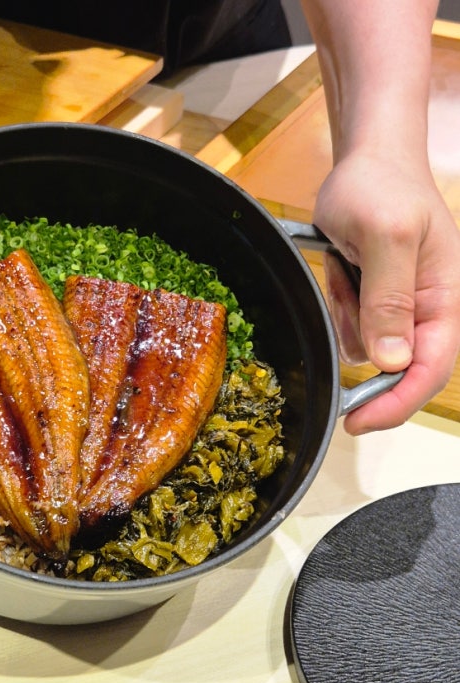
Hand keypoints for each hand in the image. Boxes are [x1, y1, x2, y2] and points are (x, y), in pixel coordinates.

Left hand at [314, 149, 459, 433]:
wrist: (367, 161)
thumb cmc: (383, 187)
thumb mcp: (387, 236)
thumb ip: (390, 297)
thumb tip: (393, 360)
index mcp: (444, 299)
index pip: (430, 370)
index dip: (395, 404)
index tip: (357, 421)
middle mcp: (425, 310)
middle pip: (396, 368)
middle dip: (363, 346)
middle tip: (344, 296)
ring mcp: (398, 306)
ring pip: (363, 347)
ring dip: (346, 314)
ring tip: (347, 262)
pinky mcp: (373, 299)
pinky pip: (348, 324)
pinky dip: (337, 302)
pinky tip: (341, 264)